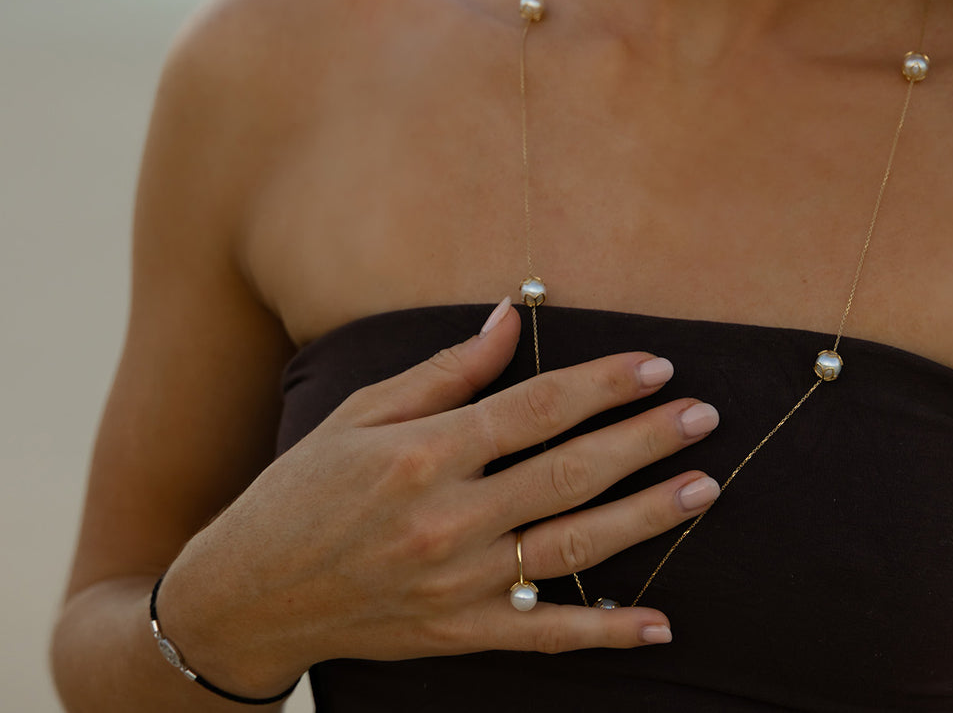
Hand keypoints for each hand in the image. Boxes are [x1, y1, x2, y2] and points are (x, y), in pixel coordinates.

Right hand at [158, 297, 720, 694]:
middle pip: (569, 471)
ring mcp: (457, 583)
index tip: (655, 364)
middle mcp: (448, 518)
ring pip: (572, 547)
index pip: (537, 407)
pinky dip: (603, 631)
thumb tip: (508, 319)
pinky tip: (659, 622)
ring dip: (645, 518)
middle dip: (644, 440)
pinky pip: (543, 633)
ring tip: (703, 487)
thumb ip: (444, 371)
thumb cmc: (303, 488)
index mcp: (425, 452)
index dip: (603, 383)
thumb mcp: (360, 412)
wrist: (248, 595)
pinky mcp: (458, 633)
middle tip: (703, 415)